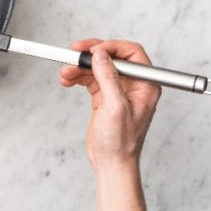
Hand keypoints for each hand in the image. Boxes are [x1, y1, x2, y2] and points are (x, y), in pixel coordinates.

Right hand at [59, 39, 160, 169]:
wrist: (111, 162)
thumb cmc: (120, 142)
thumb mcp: (115, 107)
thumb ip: (108, 78)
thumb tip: (101, 55)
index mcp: (145, 85)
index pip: (131, 53)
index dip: (111, 47)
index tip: (93, 50)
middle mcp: (133, 85)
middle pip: (111, 57)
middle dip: (91, 55)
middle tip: (74, 53)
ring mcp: (118, 90)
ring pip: (98, 67)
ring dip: (80, 67)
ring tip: (65, 73)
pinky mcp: (105, 96)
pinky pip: (90, 78)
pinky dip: (77, 77)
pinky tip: (67, 80)